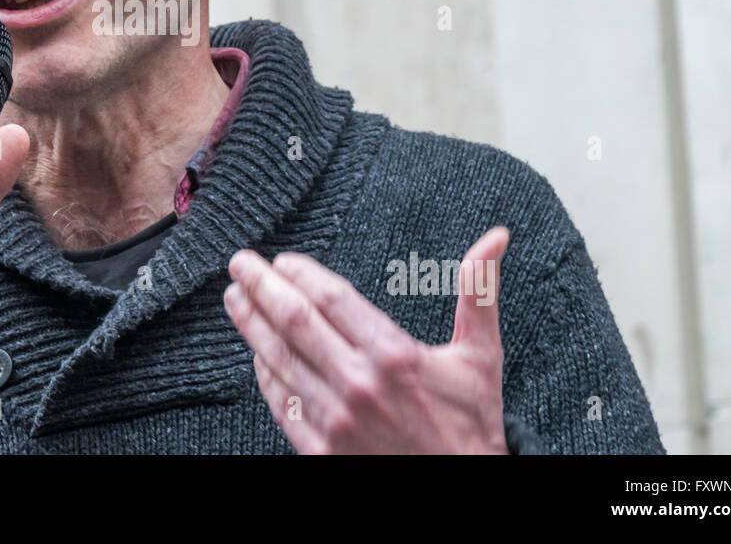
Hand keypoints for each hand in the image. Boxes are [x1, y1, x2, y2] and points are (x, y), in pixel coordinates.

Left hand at [223, 226, 510, 453]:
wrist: (461, 491)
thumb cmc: (470, 427)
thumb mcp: (480, 358)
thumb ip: (479, 294)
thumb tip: (495, 240)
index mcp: (394, 355)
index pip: (332, 298)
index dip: (301, 273)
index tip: (283, 260)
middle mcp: (358, 383)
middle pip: (294, 320)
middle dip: (260, 286)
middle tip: (239, 263)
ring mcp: (335, 418)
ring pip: (279, 358)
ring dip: (251, 323)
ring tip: (235, 297)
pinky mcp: (320, 449)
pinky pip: (281, 401)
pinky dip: (264, 373)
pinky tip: (256, 352)